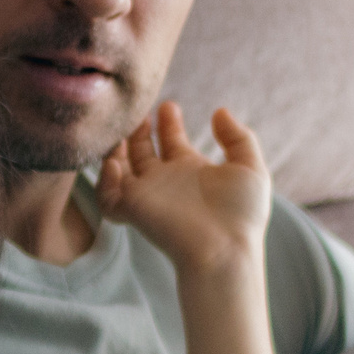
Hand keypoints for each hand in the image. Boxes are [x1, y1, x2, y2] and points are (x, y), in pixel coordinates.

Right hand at [95, 102, 269, 275]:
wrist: (225, 247)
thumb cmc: (241, 214)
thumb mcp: (250, 167)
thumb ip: (238, 138)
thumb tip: (219, 111)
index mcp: (191, 170)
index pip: (172, 141)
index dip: (168, 122)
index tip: (169, 106)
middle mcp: (166, 181)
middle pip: (143, 151)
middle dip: (140, 130)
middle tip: (141, 111)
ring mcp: (148, 194)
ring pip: (119, 168)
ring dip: (116, 148)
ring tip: (120, 131)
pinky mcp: (133, 208)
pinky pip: (106, 195)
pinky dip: (104, 179)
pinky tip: (114, 163)